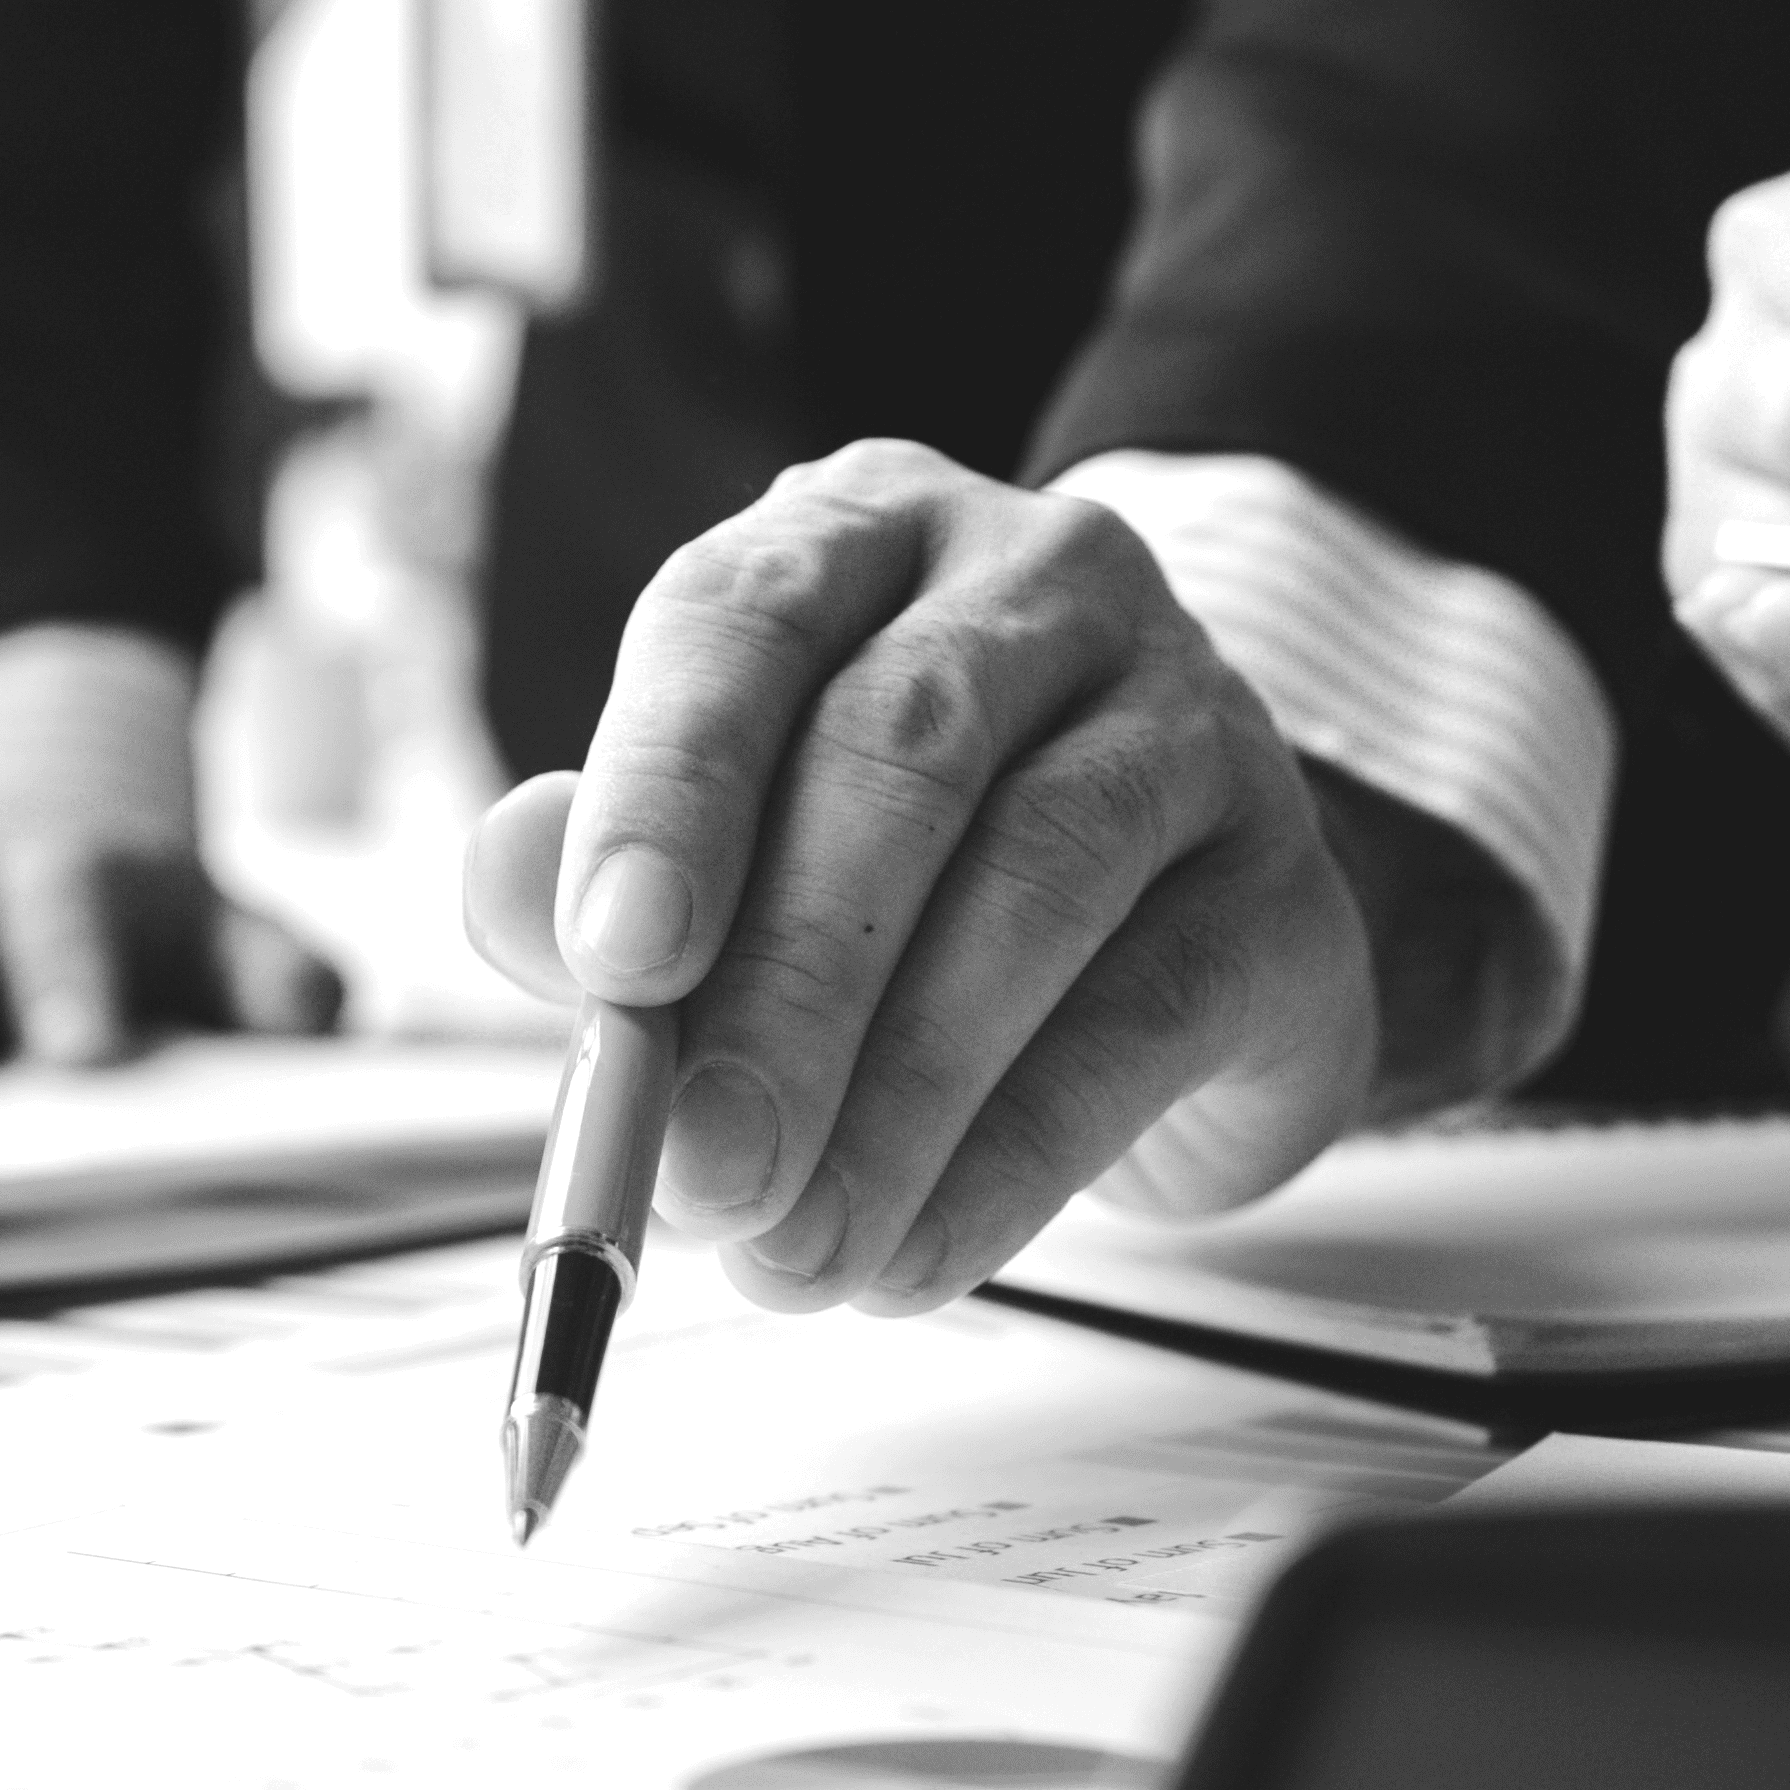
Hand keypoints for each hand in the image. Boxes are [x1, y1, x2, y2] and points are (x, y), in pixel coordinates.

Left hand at [464, 441, 1416, 1318]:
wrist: (1181, 943)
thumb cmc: (917, 874)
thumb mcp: (739, 851)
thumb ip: (615, 877)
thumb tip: (505, 896)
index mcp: (860, 535)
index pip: (746, 618)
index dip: (672, 786)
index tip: (613, 961)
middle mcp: (1037, 580)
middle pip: (898, 754)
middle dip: (784, 987)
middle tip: (702, 1172)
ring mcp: (1189, 715)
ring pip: (1035, 883)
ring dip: (897, 1098)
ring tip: (796, 1251)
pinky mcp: (1284, 880)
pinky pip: (1144, 1017)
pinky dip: (1011, 1160)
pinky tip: (916, 1254)